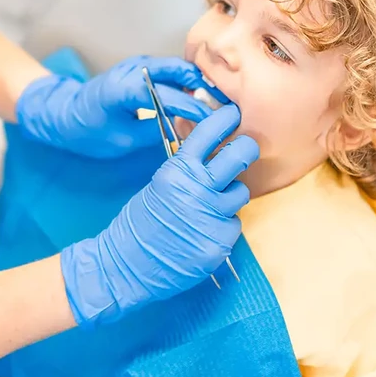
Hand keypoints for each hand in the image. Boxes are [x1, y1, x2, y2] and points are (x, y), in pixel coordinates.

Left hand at [14, 56, 216, 157]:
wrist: (64, 114)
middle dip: (204, 85)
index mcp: (121, 89)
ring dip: (199, 81)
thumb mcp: (121, 139)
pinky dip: (187, 81)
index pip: (166, 95)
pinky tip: (202, 96)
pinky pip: (169, 70)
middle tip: (228, 104)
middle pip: (176, 69)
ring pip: (175, 66)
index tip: (215, 121)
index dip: (192, 108)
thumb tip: (188, 132)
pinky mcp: (140, 68)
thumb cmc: (88, 131)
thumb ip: (154, 130)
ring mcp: (135, 65)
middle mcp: (131, 70)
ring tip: (221, 100)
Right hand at [60, 105, 258, 325]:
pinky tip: (205, 230)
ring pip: (241, 192)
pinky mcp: (220, 242)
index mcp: (178, 170)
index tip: (234, 113)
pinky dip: (224, 225)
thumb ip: (186, 169)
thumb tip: (210, 152)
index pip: (209, 133)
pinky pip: (235, 223)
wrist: (128, 263)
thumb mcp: (160, 184)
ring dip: (232, 195)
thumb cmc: (141, 222)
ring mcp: (211, 216)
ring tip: (211, 204)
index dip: (225, 119)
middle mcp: (197, 189)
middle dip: (246, 149)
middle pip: (240, 155)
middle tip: (246, 149)